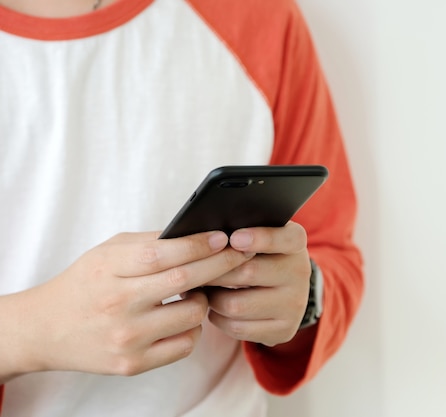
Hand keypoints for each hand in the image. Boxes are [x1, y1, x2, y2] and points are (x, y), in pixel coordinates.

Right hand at [0, 230, 253, 379]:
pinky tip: (185, 317)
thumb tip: (198, 234)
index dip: (199, 244)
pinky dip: (193, 328)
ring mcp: (127, 337)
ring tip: (200, 290)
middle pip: (184, 280)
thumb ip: (149, 243)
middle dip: (221, 264)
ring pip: (192, 315)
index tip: (224, 237)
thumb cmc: (85, 284)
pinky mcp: (133, 363)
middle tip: (242, 254)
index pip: (164, 253)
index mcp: (110, 270)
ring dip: (205, 299)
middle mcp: (118, 304)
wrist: (46, 330)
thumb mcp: (107, 253)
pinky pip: (184, 344)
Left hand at [203, 221, 310, 346]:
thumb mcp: (258, 238)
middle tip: (192, 270)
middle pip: (248, 272)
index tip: (234, 238)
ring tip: (202, 290)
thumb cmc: (258, 256)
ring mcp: (295, 303)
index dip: (261, 238)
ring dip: (212, 299)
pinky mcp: (285, 329)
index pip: (285, 238)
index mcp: (295, 243)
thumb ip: (239, 233)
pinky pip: (238, 327)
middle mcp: (300, 272)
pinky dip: (218, 318)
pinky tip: (214, 308)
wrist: (282, 294)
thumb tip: (204, 240)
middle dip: (214, 272)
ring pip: (237, 305)